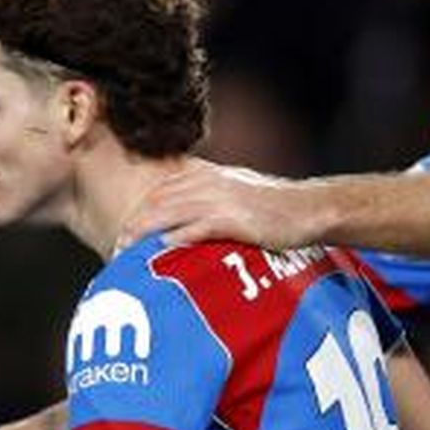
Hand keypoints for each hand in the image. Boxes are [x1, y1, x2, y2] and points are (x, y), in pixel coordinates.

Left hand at [119, 160, 317, 250]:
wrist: (311, 208)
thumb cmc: (276, 207)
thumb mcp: (238, 193)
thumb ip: (211, 201)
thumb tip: (189, 222)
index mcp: (208, 177)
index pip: (160, 191)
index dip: (139, 212)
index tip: (123, 233)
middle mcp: (209, 183)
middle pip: (158, 201)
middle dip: (134, 225)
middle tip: (118, 248)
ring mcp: (221, 199)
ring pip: (170, 213)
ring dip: (145, 234)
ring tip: (128, 253)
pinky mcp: (235, 218)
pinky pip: (198, 227)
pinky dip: (177, 237)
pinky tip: (162, 249)